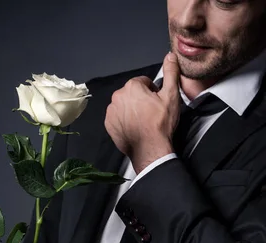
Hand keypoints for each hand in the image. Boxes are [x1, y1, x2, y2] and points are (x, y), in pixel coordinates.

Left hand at [104, 53, 180, 173]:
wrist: (150, 149)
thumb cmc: (160, 124)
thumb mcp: (171, 95)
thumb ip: (171, 73)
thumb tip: (170, 57)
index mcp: (132, 86)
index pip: (143, 82)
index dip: (152, 91)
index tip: (157, 101)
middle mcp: (118, 96)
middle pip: (132, 93)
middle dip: (141, 100)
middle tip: (151, 112)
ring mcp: (111, 111)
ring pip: (124, 105)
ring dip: (132, 109)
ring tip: (143, 121)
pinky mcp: (109, 124)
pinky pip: (117, 117)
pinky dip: (124, 120)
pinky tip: (134, 127)